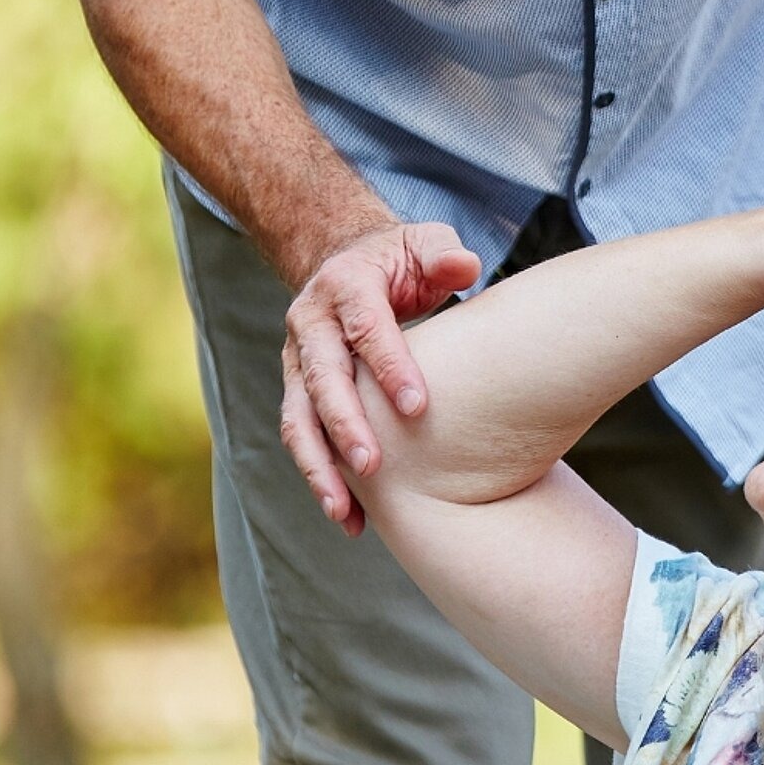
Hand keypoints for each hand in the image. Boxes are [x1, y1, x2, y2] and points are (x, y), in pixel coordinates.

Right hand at [280, 222, 481, 535]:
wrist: (348, 263)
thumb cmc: (401, 260)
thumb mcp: (424, 242)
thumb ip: (444, 252)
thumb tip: (465, 265)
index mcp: (345, 286)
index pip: (366, 328)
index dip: (390, 366)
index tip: (418, 406)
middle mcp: (310, 324)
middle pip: (322, 379)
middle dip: (344, 425)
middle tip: (373, 467)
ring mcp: (298, 362)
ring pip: (298, 419)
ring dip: (319, 468)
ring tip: (345, 512)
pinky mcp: (299, 392)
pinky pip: (304, 440)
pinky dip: (323, 480)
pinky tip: (352, 521)